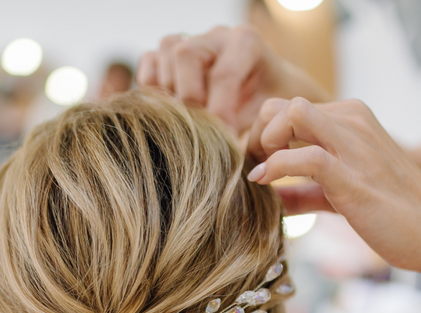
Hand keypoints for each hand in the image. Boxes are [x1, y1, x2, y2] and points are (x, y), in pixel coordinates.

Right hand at [137, 25, 329, 132]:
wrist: (261, 94)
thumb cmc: (269, 108)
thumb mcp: (273, 117)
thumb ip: (262, 134)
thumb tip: (246, 166)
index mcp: (244, 43)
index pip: (223, 74)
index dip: (219, 113)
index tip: (223, 142)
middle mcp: (213, 37)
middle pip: (184, 55)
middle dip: (189, 99)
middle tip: (198, 131)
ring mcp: (187, 43)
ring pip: (163, 58)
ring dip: (169, 96)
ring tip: (186, 123)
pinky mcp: (166, 58)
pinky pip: (147, 68)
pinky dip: (151, 92)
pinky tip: (170, 114)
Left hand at [247, 97, 420, 297]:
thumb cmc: (389, 213)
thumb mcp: (337, 196)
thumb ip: (302, 193)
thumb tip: (267, 198)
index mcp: (349, 121)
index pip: (287, 108)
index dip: (260, 135)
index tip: (255, 165)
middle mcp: (351, 122)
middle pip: (281, 105)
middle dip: (256, 135)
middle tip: (253, 169)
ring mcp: (353, 146)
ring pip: (291, 115)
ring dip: (264, 143)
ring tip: (261, 175)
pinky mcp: (352, 176)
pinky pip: (305, 157)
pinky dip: (276, 168)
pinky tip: (266, 184)